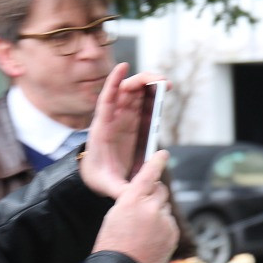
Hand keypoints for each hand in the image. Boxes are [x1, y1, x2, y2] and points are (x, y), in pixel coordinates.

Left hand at [80, 64, 167, 198]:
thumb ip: (120, 190)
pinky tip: (164, 91)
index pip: (106, 101)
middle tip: (160, 80)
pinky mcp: (134, 122)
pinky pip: (143, 104)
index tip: (122, 67)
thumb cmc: (99, 177)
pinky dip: (153, 95)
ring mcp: (123, 119)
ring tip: (166, 84)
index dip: (113, 83)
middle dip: (140, 82)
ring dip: (149, 85)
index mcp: (102, 128)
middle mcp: (112, 119)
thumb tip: (135, 195)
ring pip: (135, 94)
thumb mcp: (107, 185)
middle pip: (124, 92)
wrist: (96, 175)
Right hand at [93, 152, 178, 262]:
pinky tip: (150, 240)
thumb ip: (133, 200)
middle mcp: (151, 206)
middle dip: (155, 194)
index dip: (157, 162)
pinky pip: (170, 223)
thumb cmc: (113, 242)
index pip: (149, 173)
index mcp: (132, 199)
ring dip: (157, 214)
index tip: (164, 153)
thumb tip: (150, 195)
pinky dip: (162, 228)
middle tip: (144, 208)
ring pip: (165, 208)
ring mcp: (164, 221)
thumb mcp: (116, 214)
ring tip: (142, 232)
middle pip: (161, 190)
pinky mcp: (173, 233)